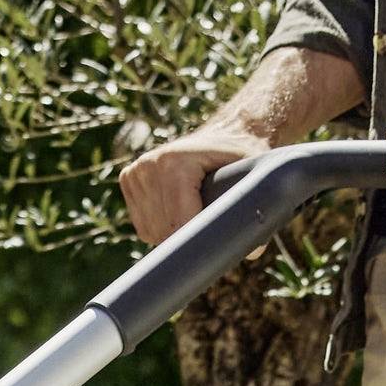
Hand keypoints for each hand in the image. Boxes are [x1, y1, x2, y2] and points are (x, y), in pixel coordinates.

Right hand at [118, 127, 268, 245]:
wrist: (226, 133)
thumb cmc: (242, 158)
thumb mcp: (255, 178)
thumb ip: (256, 210)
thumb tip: (253, 252)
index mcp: (174, 163)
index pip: (177, 222)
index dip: (196, 241)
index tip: (213, 251)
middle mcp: (149, 165)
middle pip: (163, 230)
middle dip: (186, 239)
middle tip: (209, 234)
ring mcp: (136, 171)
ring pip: (151, 231)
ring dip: (172, 235)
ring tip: (195, 219)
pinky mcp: (129, 179)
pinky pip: (142, 225)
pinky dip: (160, 228)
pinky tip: (178, 213)